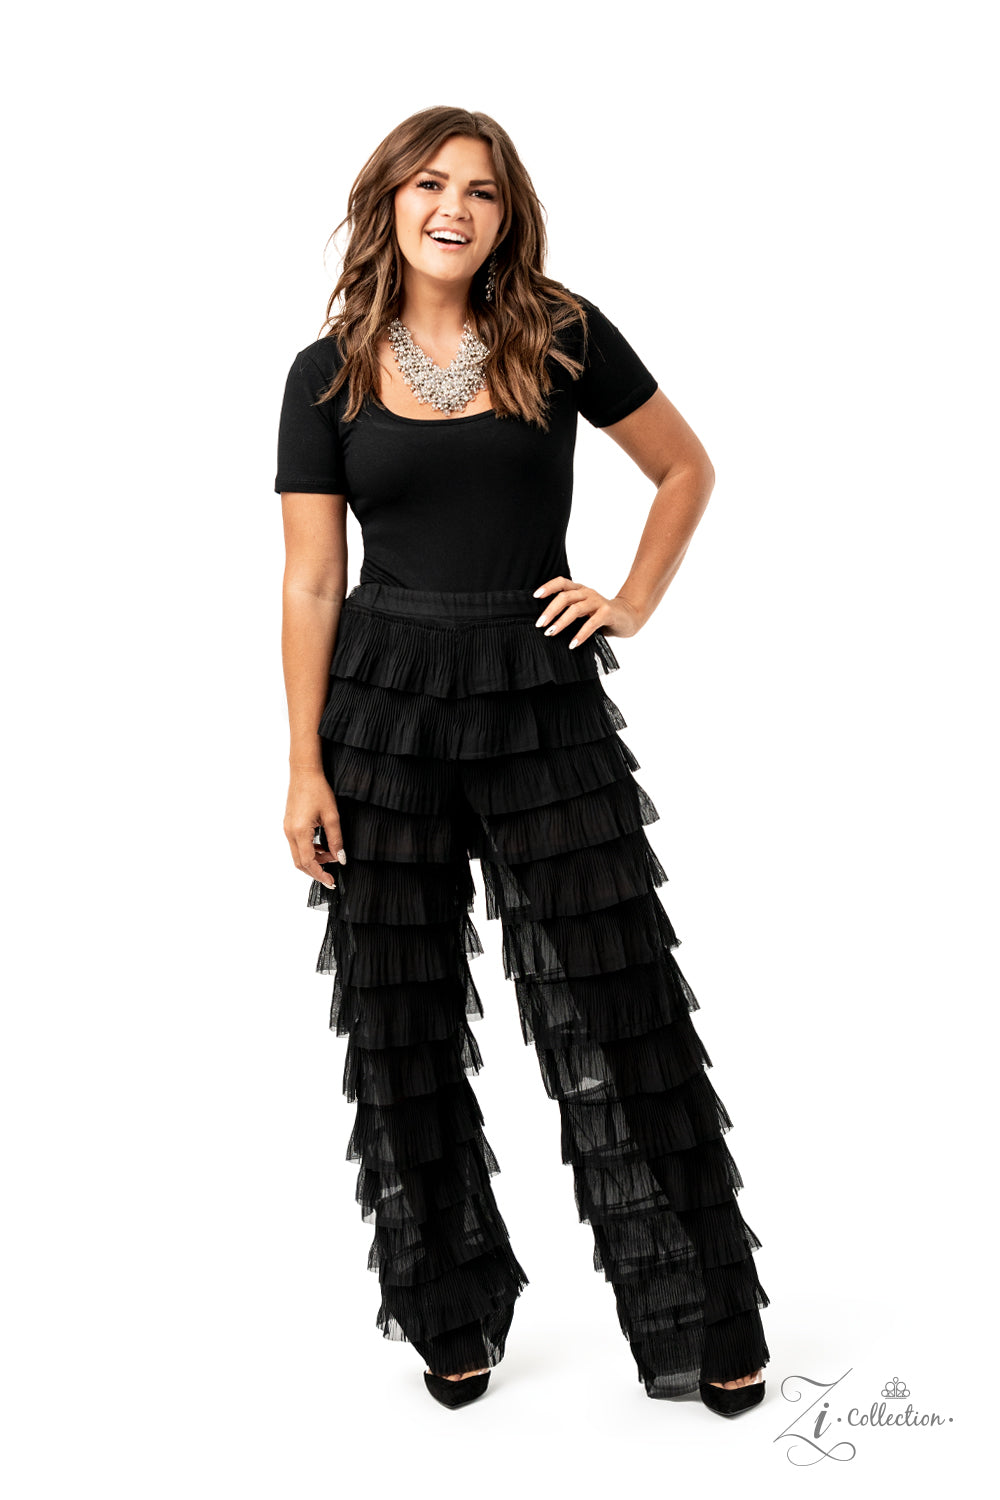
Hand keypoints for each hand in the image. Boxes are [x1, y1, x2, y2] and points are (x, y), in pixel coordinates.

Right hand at [284, 769, 345, 889]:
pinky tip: (323, 846)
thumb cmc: (318, 790)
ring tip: (331, 855)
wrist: (304, 772)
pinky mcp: (289, 824)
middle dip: (316, 871)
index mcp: (299, 832)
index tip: (331, 881)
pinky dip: (310, 850)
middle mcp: (289, 833)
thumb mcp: (332, 816)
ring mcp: (287, 829)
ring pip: (298, 854)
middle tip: (331, 876)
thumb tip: (340, 859)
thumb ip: (336, 840)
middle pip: (300, 862)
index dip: (320, 874)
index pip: (309, 862)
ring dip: (314, 860)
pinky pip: (297, 844)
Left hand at [532, 577, 645, 647]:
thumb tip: (546, 626)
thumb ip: (569, 613)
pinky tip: (573, 644)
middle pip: (565, 597)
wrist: (628, 617)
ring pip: (575, 609)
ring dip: (561, 622)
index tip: (535, 596)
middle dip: (550, 611)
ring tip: (551, 633)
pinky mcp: (608, 612)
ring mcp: (598, 601)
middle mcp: (587, 593)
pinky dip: (581, 634)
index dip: (548, 587)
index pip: (561, 582)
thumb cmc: (601, 616)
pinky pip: (592, 622)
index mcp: (580, 590)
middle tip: (539, 624)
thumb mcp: (583, 612)